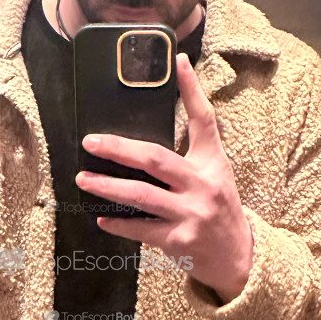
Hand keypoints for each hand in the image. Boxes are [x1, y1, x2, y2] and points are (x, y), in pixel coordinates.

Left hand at [75, 52, 253, 304]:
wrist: (237, 258)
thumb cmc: (220, 210)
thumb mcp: (216, 173)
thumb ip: (194, 148)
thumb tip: (161, 122)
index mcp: (213, 164)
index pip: (204, 120)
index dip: (192, 89)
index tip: (179, 61)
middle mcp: (203, 185)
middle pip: (155, 159)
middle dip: (119, 149)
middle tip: (90, 142)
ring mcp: (191, 214)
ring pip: (141, 196)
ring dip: (108, 187)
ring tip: (84, 180)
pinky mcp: (179, 240)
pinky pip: (141, 229)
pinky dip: (119, 224)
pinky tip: (101, 218)